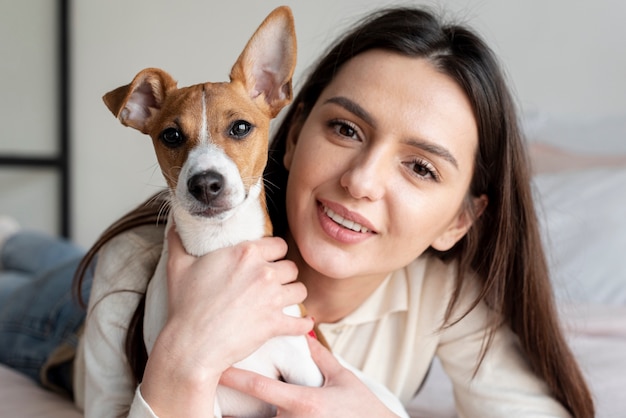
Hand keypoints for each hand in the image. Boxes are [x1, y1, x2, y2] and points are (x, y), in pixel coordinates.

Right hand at [142, 226, 312, 416]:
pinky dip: (302, 324)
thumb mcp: (177, 266)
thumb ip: (179, 239)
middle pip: (291, 267)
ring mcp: (271, 299)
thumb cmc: (184, 305)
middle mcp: (264, 272)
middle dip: (284, 274)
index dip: (274, 253)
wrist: (191, 344)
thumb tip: (175, 221)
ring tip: (284, 300)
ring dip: (293, 295)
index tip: (268, 261)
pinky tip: (301, 323)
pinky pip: (301, 322)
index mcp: (246, 253)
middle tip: (274, 282)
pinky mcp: (275, 324)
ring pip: (300, 290)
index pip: (279, 244)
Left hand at [219, 335, 401, 417]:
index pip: (261, 387)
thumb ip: (320, 358)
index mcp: (304, 402)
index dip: (236, 377)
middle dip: (236, 409)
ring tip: (227, 413)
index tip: (217, 367)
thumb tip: (303, 335)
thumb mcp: (343, 379)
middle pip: (254, 416)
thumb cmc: (363, 409)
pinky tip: (249, 416)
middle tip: (217, 392)